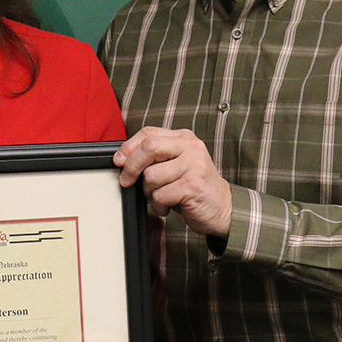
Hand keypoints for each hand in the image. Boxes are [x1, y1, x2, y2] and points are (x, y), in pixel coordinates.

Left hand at [113, 127, 231, 237]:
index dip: (128, 147)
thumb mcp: (176, 165)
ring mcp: (194, 165)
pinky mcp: (193, 186)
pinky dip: (159, 205)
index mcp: (184, 138)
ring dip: (149, 192)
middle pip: (149, 147)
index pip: (148, 133)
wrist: (223, 208)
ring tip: (160, 196)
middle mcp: (191, 147)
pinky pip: (160, 195)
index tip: (118, 161)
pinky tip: (168, 206)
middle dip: (131, 166)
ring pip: (151, 175)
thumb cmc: (193, 187)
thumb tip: (123, 160)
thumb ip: (156, 157)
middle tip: (126, 181)